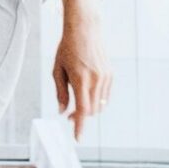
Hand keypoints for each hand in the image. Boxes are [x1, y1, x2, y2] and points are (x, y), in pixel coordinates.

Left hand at [52, 0, 112, 138]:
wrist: (85, 29)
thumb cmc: (67, 48)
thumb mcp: (57, 70)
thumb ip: (60, 92)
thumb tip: (62, 111)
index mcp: (80, 79)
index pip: (82, 110)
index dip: (79, 126)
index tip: (77, 138)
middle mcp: (96, 80)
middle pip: (91, 110)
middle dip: (80, 117)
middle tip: (68, 116)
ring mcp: (106, 78)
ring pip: (99, 105)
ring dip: (88, 109)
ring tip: (76, 104)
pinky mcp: (111, 75)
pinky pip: (105, 95)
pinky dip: (96, 100)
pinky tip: (87, 94)